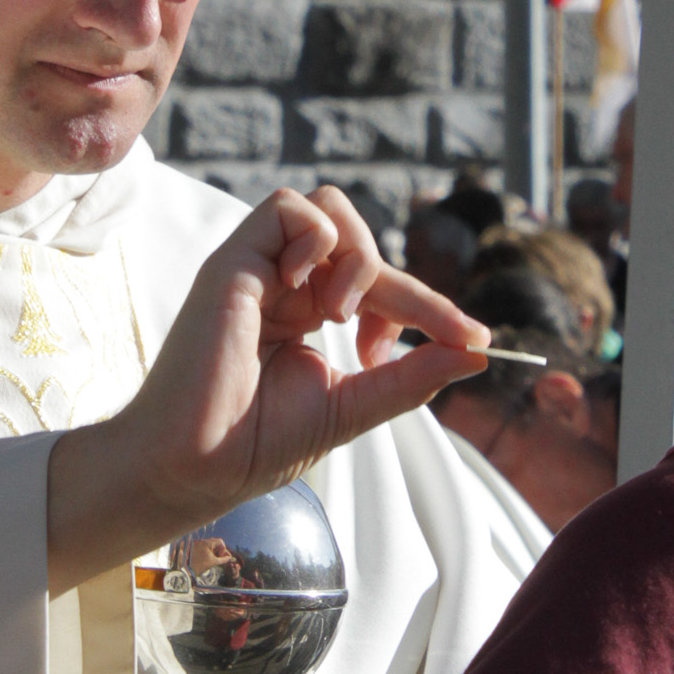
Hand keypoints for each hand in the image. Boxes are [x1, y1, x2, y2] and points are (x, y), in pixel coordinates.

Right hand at [48, 185, 486, 587]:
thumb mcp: (353, 406)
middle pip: (360, 238)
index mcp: (306, 313)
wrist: (196, 467)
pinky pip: (288, 206)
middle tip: (387, 343)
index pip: (380, 282)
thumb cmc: (256, 444)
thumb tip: (477, 354)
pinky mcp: (234, 260)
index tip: (469, 340)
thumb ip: (410, 377)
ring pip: (328, 207)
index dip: (427, 304)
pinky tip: (309, 292)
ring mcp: (258, 268)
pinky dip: (316, 239)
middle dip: (400, 285)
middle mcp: (284, 284)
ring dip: (357, 257)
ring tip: (338, 317)